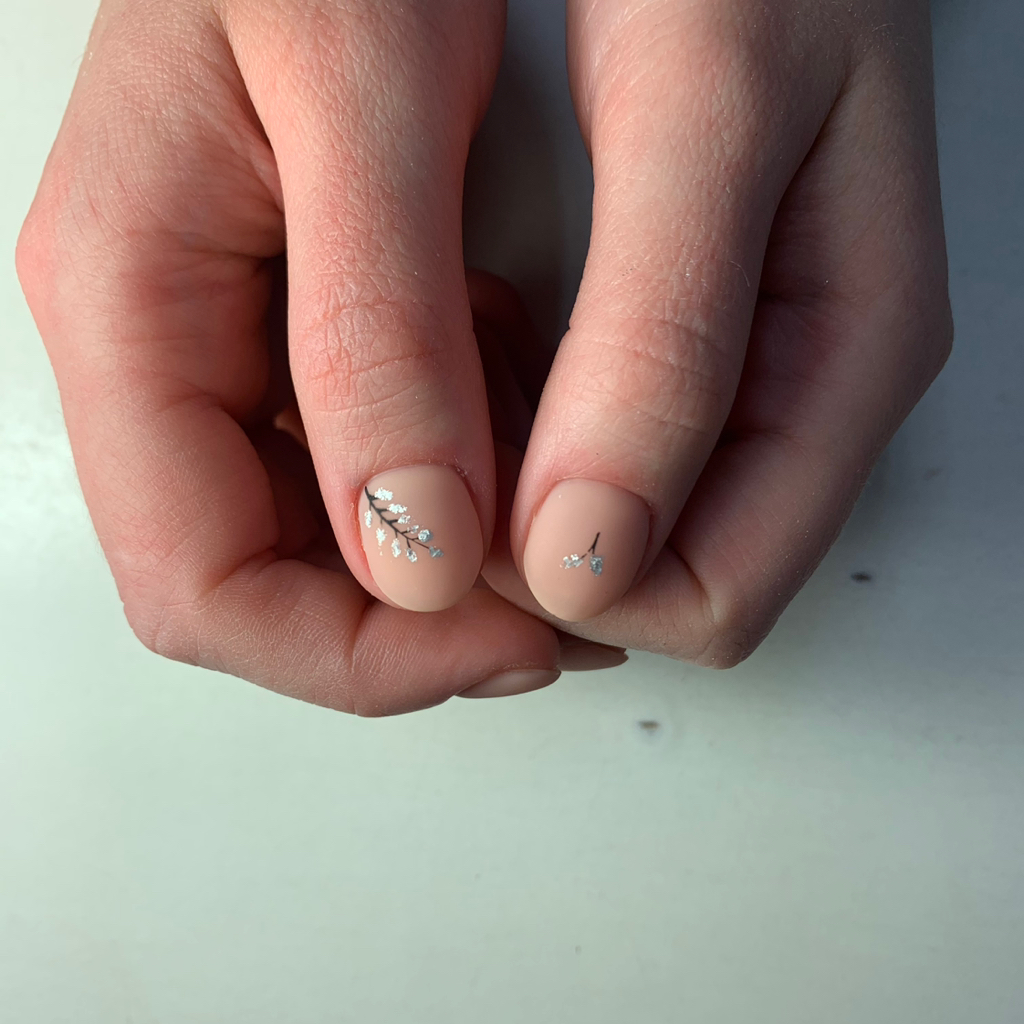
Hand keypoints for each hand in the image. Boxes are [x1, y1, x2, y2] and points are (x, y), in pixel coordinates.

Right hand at [17, 0, 570, 712]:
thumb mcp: (366, 94)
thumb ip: (379, 335)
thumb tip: (415, 552)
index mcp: (131, 304)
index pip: (205, 586)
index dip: (362, 652)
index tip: (509, 639)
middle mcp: (159, 344)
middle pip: (262, 584)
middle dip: (417, 620)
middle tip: (556, 599)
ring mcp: (222, 343)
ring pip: (322, 535)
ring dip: (451, 549)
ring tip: (555, 483)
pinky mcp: (291, 328)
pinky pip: (366, 459)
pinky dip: (463, 468)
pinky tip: (525, 409)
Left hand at [484, 0, 952, 664]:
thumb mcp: (702, 114)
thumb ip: (658, 348)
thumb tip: (593, 552)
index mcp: (844, 360)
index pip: (714, 596)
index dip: (579, 585)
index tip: (475, 502)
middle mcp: (805, 387)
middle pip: (671, 583)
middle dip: (543, 549)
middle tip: (458, 433)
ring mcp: (753, 369)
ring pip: (627, 535)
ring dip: (521, 491)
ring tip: (471, 362)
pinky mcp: (695, 341)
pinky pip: (597, 460)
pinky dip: (518, 432)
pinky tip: (486, 341)